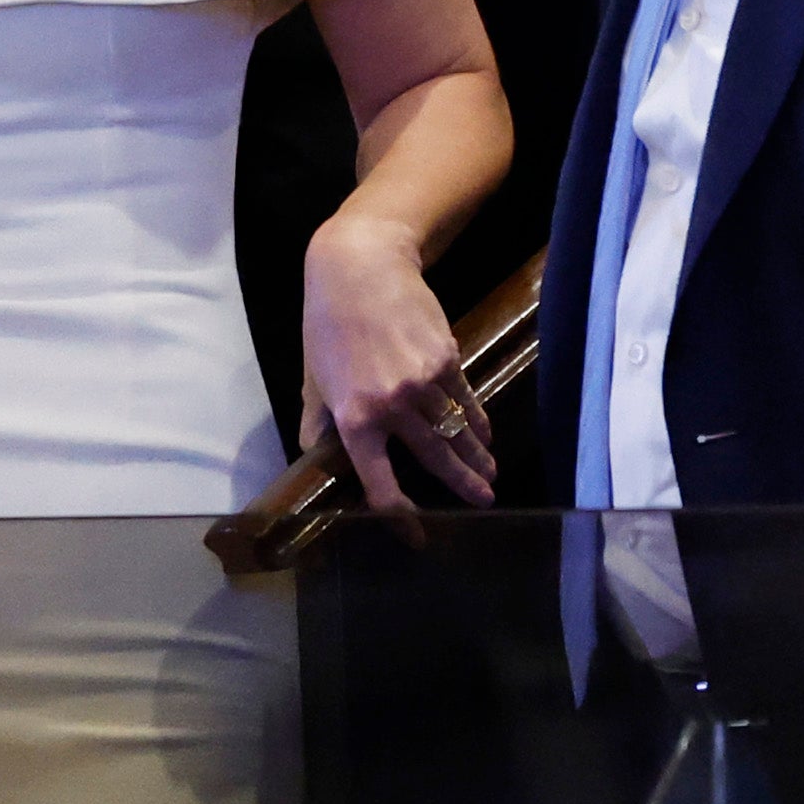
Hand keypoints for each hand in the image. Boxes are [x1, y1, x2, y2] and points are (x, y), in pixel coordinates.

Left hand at [298, 215, 496, 513]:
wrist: (360, 268)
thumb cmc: (328, 324)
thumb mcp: (313, 378)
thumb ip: (317, 425)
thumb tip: (314, 461)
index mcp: (354, 419)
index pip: (380, 483)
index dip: (400, 517)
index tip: (417, 535)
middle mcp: (391, 406)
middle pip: (435, 459)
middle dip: (462, 485)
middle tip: (483, 503)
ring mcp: (422, 383)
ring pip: (457, 432)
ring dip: (477, 457)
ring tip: (490, 476)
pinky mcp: (445, 359)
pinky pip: (466, 400)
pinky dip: (478, 421)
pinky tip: (485, 434)